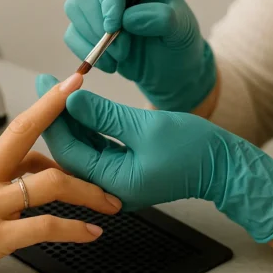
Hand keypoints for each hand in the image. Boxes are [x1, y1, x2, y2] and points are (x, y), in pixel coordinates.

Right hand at [0, 72, 122, 272]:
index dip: (49, 106)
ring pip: (48, 183)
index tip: (72, 88)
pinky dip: (72, 229)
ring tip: (111, 202)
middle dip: (65, 119)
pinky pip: (42, 227)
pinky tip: (89, 233)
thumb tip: (30, 170)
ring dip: (88, 191)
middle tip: (97, 114)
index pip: (20, 128)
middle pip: (30, 137)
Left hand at [36, 75, 272, 243]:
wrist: (226, 166)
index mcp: (115, 184)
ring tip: (59, 90)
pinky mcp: (126, 170)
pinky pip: (99, 148)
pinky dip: (89, 127)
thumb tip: (71, 100)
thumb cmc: (195, 149)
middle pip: (72, 150)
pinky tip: (80, 106)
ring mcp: (118, 180)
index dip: (55, 116)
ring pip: (84, 148)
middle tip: (46, 84)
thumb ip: (105, 115)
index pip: (70, 150)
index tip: (46, 86)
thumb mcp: (146, 127)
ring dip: (72, 120)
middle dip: (58, 117)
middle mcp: (112, 188)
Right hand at [63, 0, 215, 111]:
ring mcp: (96, 4)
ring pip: (75, 10)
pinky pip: (72, 34)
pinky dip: (86, 52)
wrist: (171, 68)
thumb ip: (162, 19)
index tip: (113, 25)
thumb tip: (128, 18)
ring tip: (122, 58)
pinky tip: (111, 64)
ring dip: (94, 40)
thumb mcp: (181, 29)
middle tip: (124, 51)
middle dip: (100, 26)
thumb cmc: (179, 41)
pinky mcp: (86, 27)